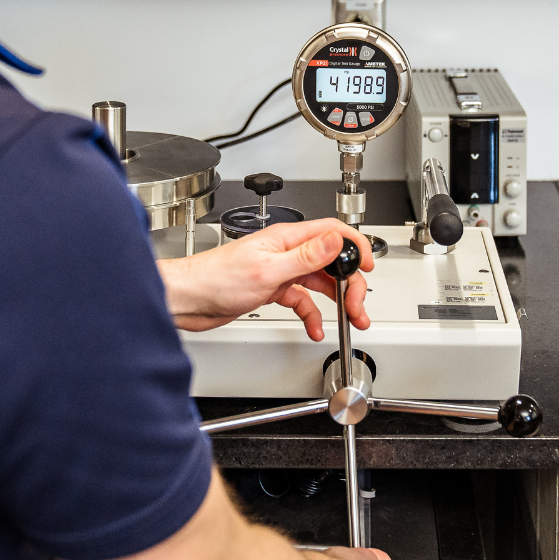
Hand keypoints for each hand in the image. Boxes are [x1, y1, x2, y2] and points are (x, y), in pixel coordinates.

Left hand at [156, 219, 373, 339]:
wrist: (190, 299)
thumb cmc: (216, 279)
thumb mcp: (267, 269)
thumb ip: (304, 256)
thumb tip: (334, 241)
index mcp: (286, 238)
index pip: (331, 232)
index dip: (354, 245)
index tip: (368, 264)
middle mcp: (285, 251)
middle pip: (330, 261)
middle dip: (349, 283)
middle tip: (356, 306)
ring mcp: (279, 270)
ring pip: (319, 282)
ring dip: (336, 301)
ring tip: (349, 318)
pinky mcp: (272, 289)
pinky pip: (301, 300)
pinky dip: (311, 314)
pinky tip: (314, 327)